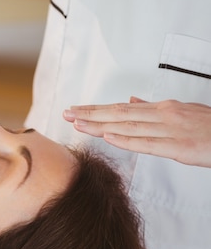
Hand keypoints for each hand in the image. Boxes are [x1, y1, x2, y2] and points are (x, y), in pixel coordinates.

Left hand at [63, 97, 210, 167]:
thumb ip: (154, 109)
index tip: (76, 110)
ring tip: (78, 123)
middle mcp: (163, 115)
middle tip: (66, 114)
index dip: (96, 110)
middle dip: (90, 114)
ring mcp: (170, 130)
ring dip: (100, 125)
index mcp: (162, 109)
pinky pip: (148, 143)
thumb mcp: (182, 112)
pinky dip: (126, 140)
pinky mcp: (179, 147)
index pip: (121, 109)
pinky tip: (108, 137)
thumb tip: (131, 101)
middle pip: (119, 114)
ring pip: (128, 126)